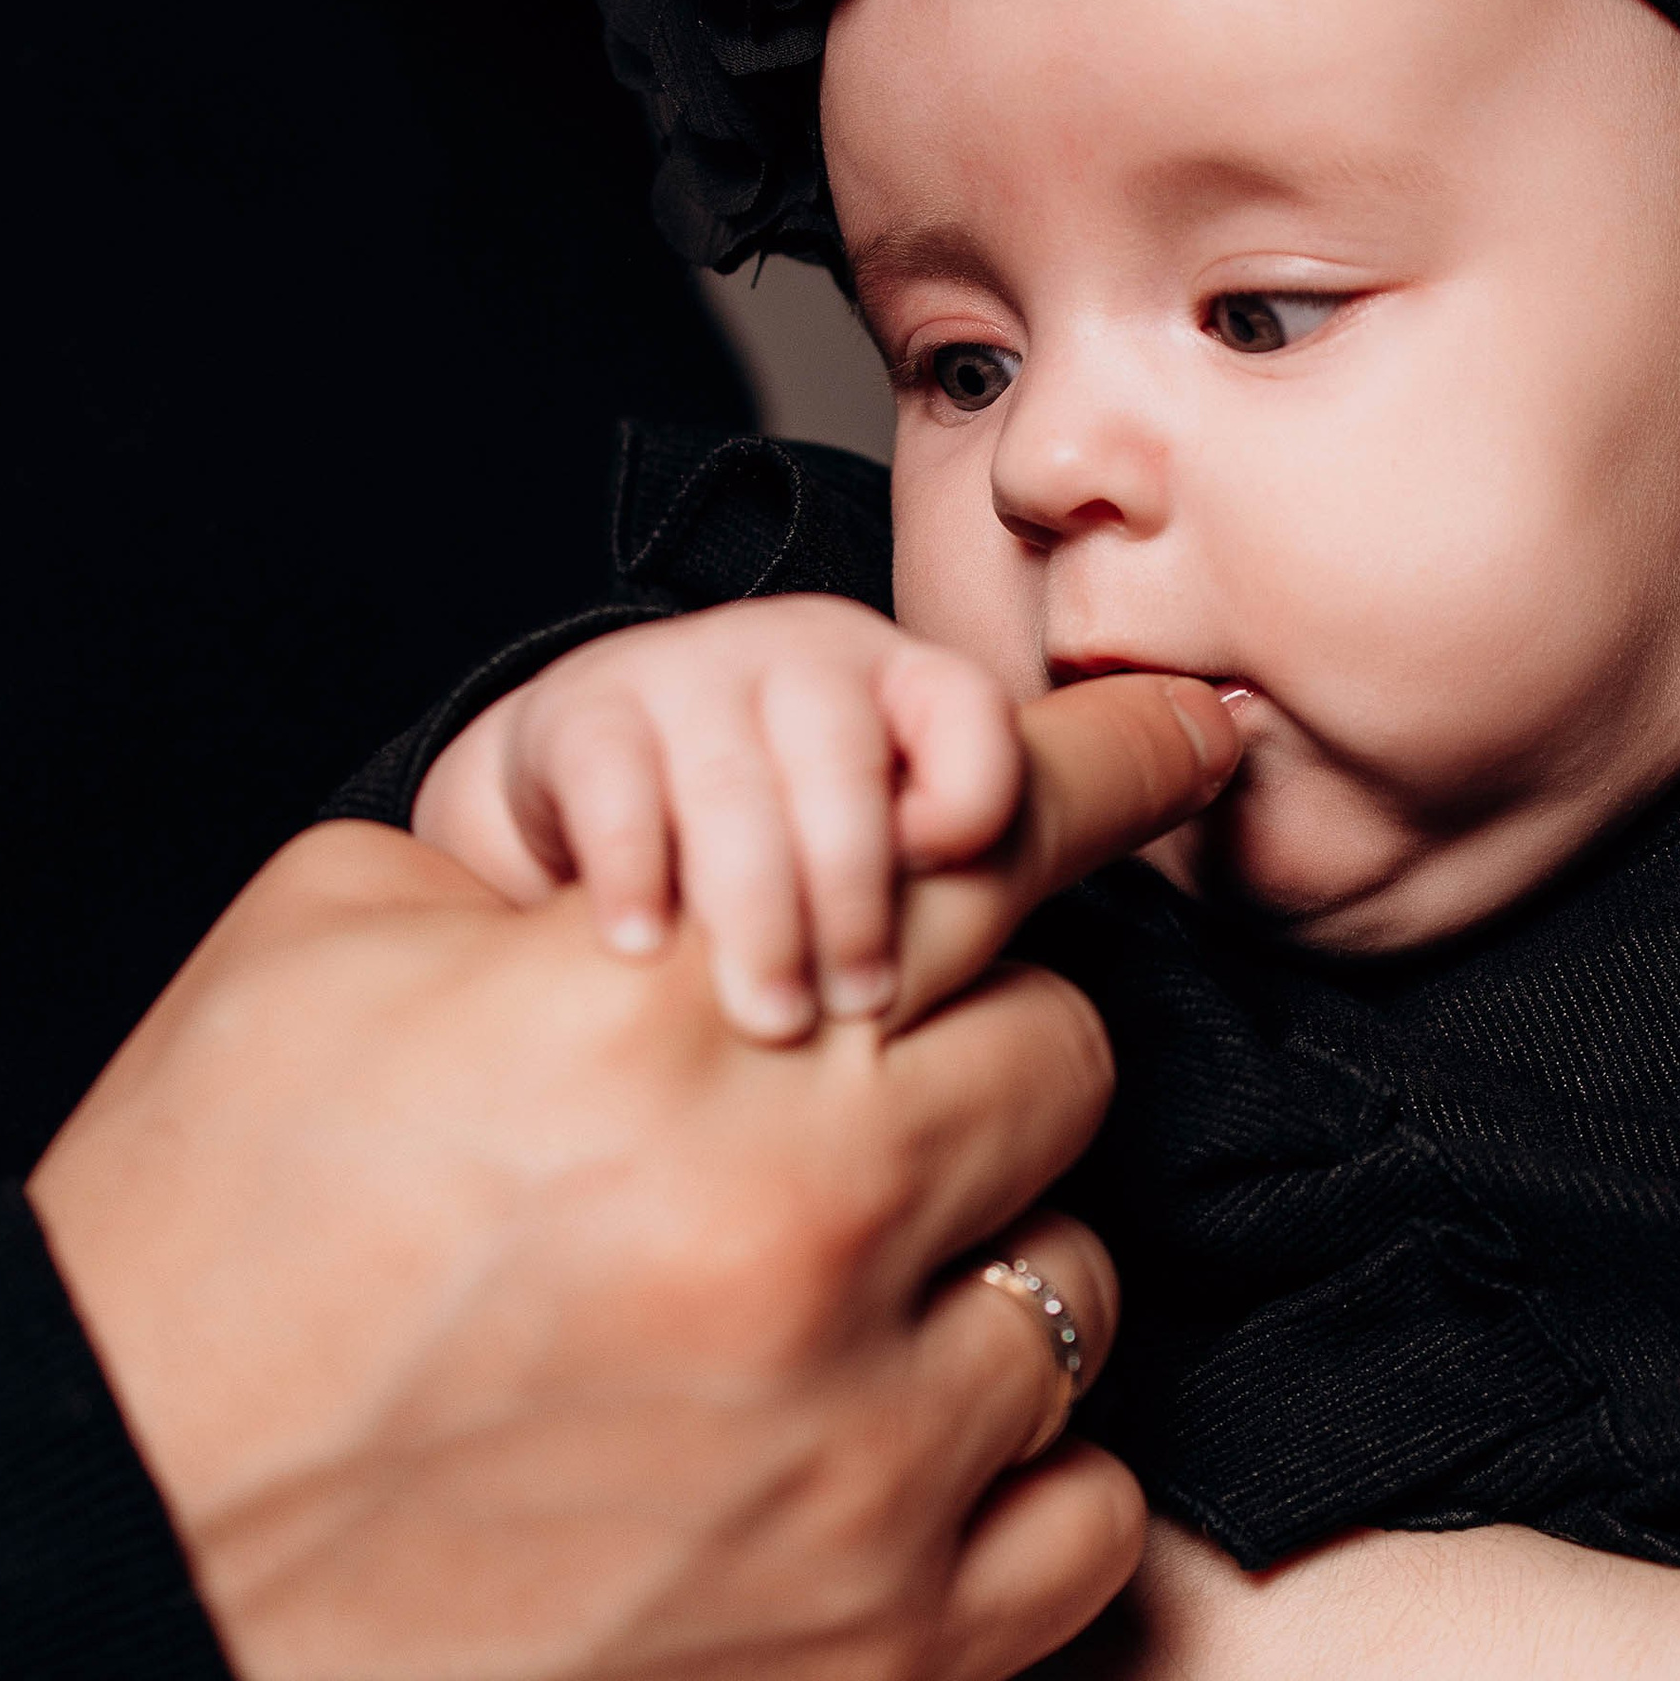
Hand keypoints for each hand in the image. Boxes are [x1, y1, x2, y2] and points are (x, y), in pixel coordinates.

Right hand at [28, 674, 1235, 1680]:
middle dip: (969, 1064)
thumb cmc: (190, 1267)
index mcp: (661, 1019)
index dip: (1108, 771)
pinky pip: (1089, 1508)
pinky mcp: (880, 1650)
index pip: (989, 839)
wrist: (104, 1600)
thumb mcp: (323, 956)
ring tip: (817, 1317)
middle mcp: (792, 1221)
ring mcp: (857, 1452)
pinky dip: (1012, 1473)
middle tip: (851, 1120)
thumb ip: (567, 866)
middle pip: (1061, 1056)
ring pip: (1083, 1283)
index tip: (1192, 744)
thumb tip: (735, 849)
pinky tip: (884, 1457)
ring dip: (977, 1275)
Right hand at [414, 596, 1026, 1041]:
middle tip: (862, 1012)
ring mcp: (688, 676)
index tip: (948, 876)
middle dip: (856, 896)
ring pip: (734, 784)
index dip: (971, 794)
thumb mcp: (895, 849)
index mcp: (904, 688)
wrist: (592, 796)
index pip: (969, 710)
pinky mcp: (584, 716)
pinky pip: (614, 782)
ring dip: (758, 913)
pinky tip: (644, 949)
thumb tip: (1095, 946)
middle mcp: (804, 662)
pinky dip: (634, 872)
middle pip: (843, 760)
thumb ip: (988, 878)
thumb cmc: (784, 847)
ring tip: (769, 1018)